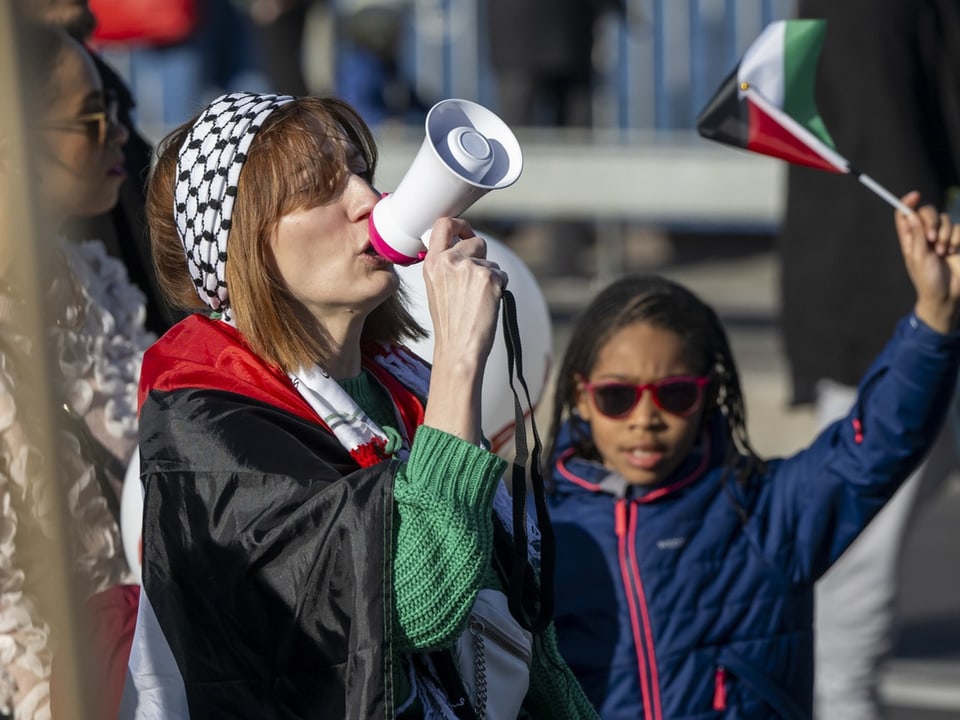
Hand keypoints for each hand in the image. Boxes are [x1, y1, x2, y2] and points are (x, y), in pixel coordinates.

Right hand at [420, 218, 507, 441]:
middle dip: (481, 257)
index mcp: (432, 263)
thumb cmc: (451, 324)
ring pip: (490, 260)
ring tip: (478, 299)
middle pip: (475, 241)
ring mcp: (469, 267)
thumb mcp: (437, 289)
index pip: (443, 225)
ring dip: (491, 276)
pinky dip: (500, 287)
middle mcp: (448, 261)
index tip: (464, 230)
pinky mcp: (488, 277)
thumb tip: (466, 247)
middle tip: (477, 281)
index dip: (458, 224)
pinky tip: (488, 303)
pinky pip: (502, 273)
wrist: (459, 348)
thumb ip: (446, 265)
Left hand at [896, 191, 959, 332]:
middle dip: (932, 221)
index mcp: (909, 238)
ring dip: (945, 234)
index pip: (905, 214)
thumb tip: (912, 213)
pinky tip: (954, 252)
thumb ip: (916, 234)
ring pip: (946, 219)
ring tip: (943, 252)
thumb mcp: (918, 257)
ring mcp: (943, 237)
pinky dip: (957, 238)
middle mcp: (925, 234)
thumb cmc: (927, 279)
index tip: (915, 196)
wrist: (948, 294)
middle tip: (932, 239)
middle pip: (927, 212)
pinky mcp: (958, 240)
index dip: (908, 203)